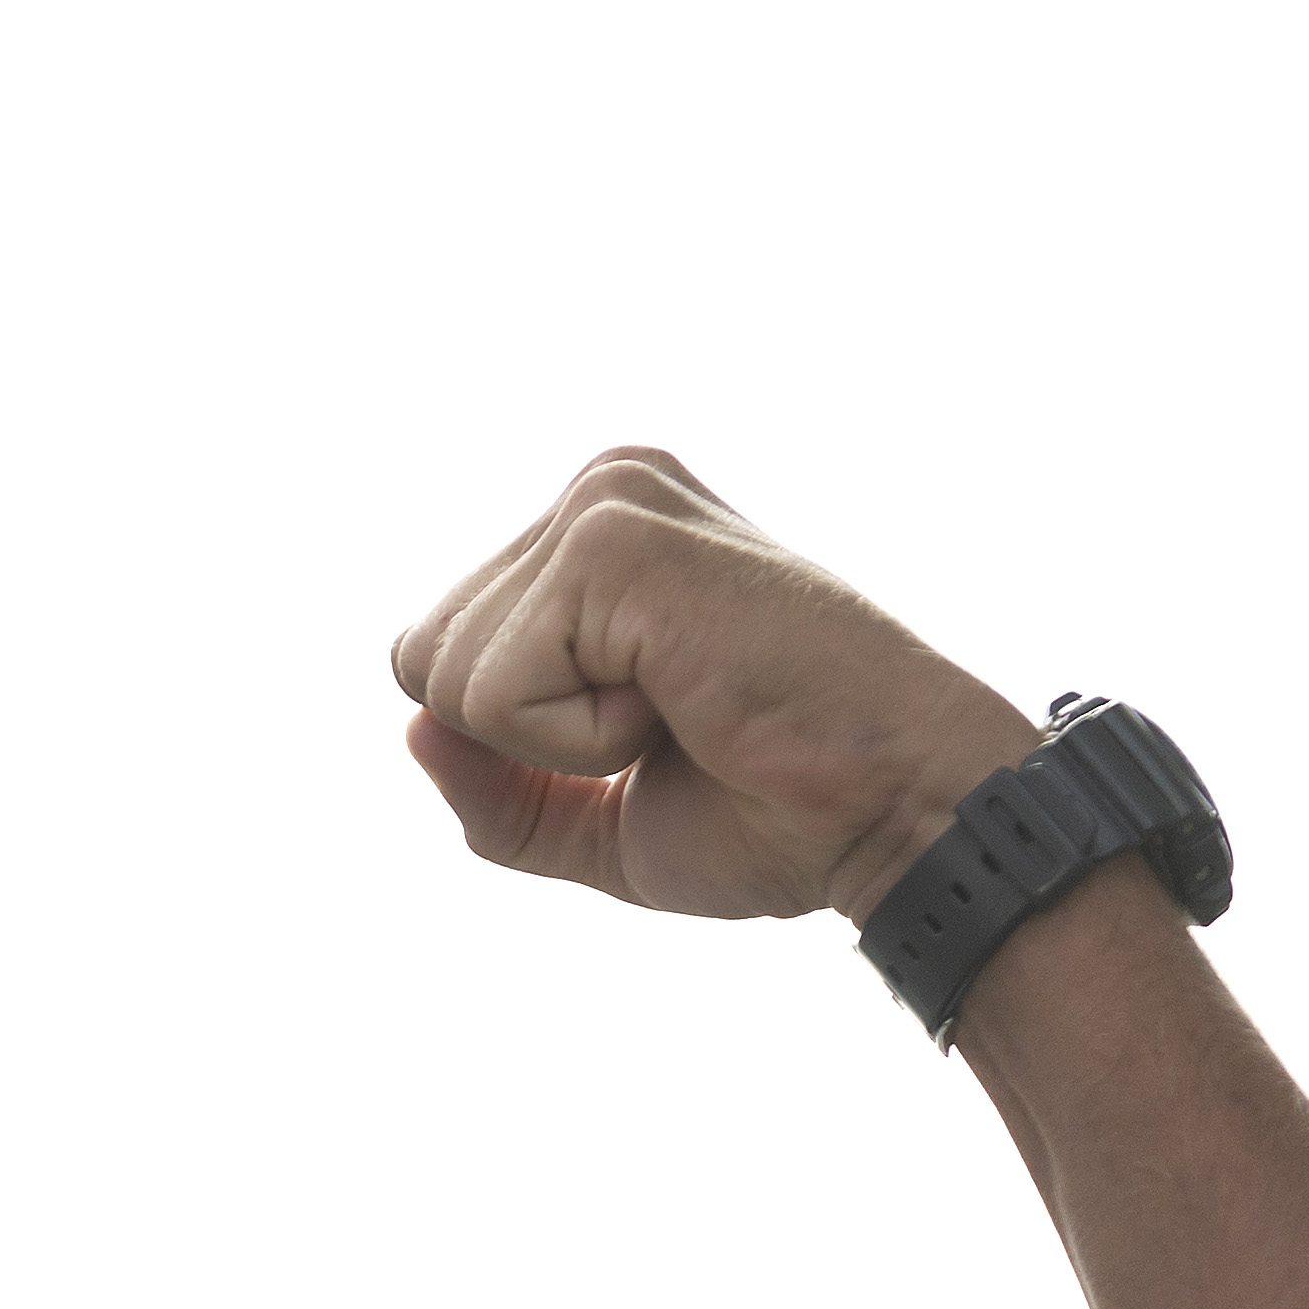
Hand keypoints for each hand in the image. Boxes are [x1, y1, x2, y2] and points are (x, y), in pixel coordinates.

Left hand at [388, 451, 1034, 927]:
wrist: (900, 814)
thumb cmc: (779, 814)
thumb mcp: (599, 818)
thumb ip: (493, 786)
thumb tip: (408, 727)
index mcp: (597, 535)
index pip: (437, 657)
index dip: (516, 747)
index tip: (655, 732)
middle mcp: (599, 491)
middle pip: (420, 660)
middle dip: (525, 743)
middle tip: (673, 726)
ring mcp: (605, 500)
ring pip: (442, 677)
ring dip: (559, 743)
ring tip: (684, 709)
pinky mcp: (611, 539)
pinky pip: (493, 693)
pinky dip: (578, 741)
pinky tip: (682, 703)